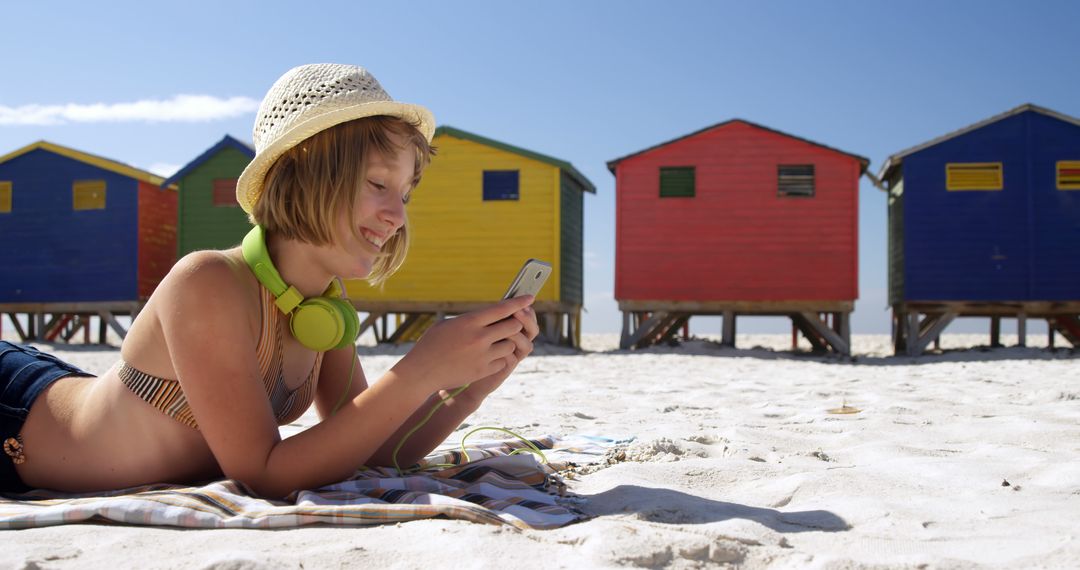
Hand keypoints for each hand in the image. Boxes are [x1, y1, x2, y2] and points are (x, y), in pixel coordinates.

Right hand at [394, 295, 534, 392]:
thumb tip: (492, 314)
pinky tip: (488, 357)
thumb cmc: (432, 344)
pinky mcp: (483, 371)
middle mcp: (479, 337)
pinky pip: (503, 361)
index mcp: (470, 321)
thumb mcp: (448, 325)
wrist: (422, 372)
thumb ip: (471, 319)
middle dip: (514, 324)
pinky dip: (499, 359)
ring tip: (496, 343)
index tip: (530, 297)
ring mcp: (483, 355)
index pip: (502, 308)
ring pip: (510, 345)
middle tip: (511, 324)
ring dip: (507, 343)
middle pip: (513, 326)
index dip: (519, 302)